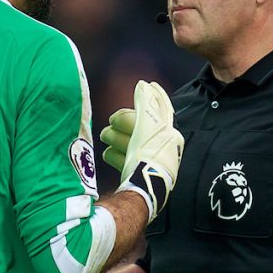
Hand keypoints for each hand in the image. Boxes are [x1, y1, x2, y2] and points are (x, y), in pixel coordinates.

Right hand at [102, 81, 183, 221]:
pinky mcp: (139, 176)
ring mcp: (150, 162)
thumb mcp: (146, 125)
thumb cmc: (148, 155)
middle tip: (110, 121)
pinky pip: (126, 161)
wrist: (142, 188)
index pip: (162, 110)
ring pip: (131, 144)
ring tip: (104, 136)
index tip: (149, 84)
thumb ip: (146, 104)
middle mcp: (162, 148)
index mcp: (168, 135)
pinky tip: (107, 154)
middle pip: (141, 128)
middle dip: (123, 122)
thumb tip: (144, 85)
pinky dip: (116, 155)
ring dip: (117, 138)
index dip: (154, 96)